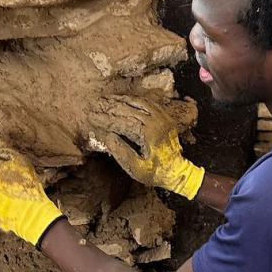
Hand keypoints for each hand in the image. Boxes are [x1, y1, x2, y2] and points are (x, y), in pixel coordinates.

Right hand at [89, 96, 204, 199]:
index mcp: (147, 133)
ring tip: (108, 98)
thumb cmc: (156, 173)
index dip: (106, 118)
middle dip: (111, 106)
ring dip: (123, 100)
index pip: (121, 121)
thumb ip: (122, 153)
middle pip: (129, 109)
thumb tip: (108, 136)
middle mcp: (155, 121)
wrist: (178, 172)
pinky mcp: (165, 118)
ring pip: (139, 103)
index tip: (92, 116)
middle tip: (97, 103)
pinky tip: (127, 99)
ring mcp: (162, 118)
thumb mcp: (137, 169)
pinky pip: (149, 104)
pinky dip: (136, 100)